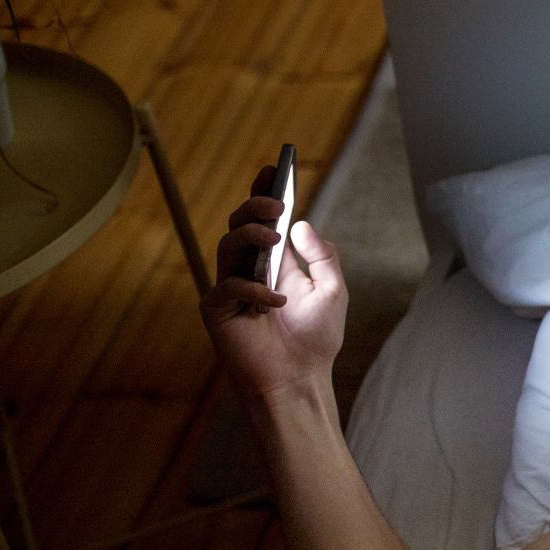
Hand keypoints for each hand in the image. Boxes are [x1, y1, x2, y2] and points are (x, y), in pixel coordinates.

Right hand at [201, 165, 347, 402]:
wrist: (300, 380)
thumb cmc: (315, 339)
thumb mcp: (332, 291)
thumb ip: (322, 256)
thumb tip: (302, 224)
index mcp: (275, 263)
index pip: (264, 220)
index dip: (264, 193)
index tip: (273, 169)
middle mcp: (249, 270)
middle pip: (241, 224)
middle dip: (256, 206)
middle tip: (277, 202)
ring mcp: (230, 288)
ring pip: (227, 245)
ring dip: (251, 235)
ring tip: (274, 237)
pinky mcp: (217, 310)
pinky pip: (227, 287)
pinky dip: (254, 290)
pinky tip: (276, 303)